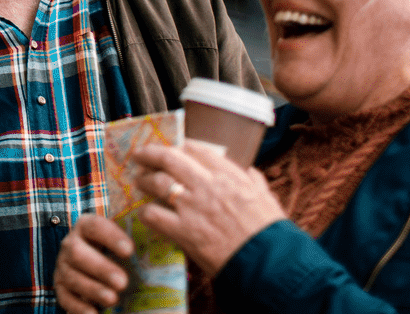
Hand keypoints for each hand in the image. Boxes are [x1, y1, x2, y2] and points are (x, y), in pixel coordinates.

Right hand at [53, 213, 133, 312]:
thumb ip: (137, 236)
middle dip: (100, 268)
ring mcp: (64, 267)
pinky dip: (79, 307)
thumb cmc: (118, 253)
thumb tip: (162, 233)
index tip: (130, 250)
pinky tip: (94, 313)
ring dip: (92, 289)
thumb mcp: (124, 241)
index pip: (94, 226)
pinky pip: (65, 298)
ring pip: (71, 277)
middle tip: (122, 282)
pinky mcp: (61, 289)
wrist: (99, 270)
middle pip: (77, 252)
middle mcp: (71, 245)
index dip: (110, 237)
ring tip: (113, 299)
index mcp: (86, 227)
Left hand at [130, 143, 287, 274]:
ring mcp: (193, 208)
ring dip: (143, 180)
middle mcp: (207, 186)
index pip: (196, 149)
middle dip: (150, 153)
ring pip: (157, 182)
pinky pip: (154, 215)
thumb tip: (249, 171)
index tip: (172, 148)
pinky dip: (146, 212)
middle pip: (169, 158)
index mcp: (229, 175)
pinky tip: (144, 213)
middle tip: (139, 154)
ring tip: (138, 181)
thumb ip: (254, 181)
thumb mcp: (267, 198)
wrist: (269, 263)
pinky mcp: (184, 232)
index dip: (179, 146)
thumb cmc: (271, 233)